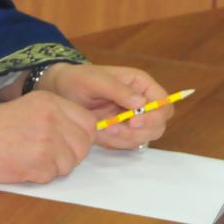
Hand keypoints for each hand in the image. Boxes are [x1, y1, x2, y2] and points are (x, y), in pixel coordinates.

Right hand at [0, 89, 96, 182]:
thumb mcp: (27, 107)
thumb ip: (55, 116)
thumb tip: (80, 134)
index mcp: (50, 102)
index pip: (88, 123)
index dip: (80, 137)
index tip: (67, 143)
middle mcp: (53, 118)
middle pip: (83, 146)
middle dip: (70, 155)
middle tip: (47, 155)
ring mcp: (48, 142)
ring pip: (70, 164)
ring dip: (54, 167)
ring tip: (29, 158)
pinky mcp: (39, 164)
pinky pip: (52, 176)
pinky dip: (39, 176)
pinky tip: (21, 165)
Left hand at [41, 63, 171, 149]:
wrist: (59, 92)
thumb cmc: (77, 79)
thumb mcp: (95, 80)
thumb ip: (118, 90)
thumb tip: (141, 102)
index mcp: (141, 85)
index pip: (164, 104)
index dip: (155, 116)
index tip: (133, 122)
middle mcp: (142, 102)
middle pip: (158, 125)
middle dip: (138, 131)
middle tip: (112, 129)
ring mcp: (132, 119)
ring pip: (144, 137)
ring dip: (125, 138)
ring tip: (102, 129)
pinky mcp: (121, 131)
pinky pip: (127, 144)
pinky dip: (115, 143)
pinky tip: (99, 133)